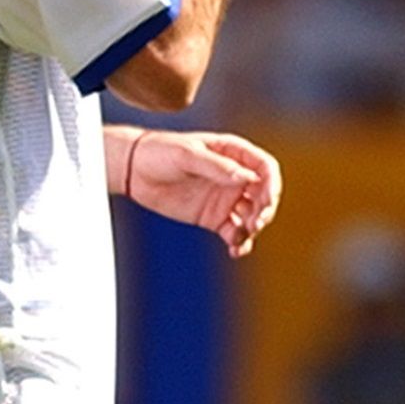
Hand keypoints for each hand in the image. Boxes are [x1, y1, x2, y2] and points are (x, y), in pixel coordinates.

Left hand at [124, 130, 281, 258]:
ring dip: (253, 227)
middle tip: (255, 223)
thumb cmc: (159, 152)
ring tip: (240, 237)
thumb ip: (217, 166)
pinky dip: (241, 243)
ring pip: (252, 215)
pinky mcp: (214, 218)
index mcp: (232, 153)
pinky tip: (235, 250)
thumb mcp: (187, 155)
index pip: (264, 167)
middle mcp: (234, 176)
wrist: (133, 171)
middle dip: (265, 210)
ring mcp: (225, 198)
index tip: (266, 200)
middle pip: (264, 194)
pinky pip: (235, 232)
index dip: (271, 183)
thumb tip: (247, 178)